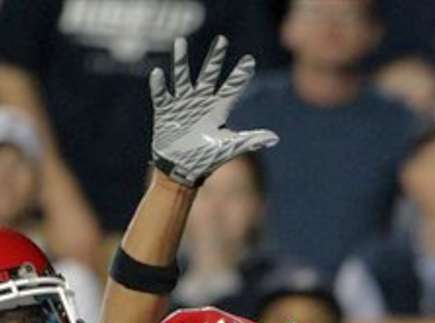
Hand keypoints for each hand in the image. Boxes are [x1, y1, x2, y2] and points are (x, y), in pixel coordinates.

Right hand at [150, 35, 277, 187]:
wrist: (181, 171)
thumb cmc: (206, 159)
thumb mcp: (229, 147)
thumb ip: (251, 140)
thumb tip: (275, 138)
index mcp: (217, 109)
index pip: (232, 87)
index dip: (240, 74)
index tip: (249, 60)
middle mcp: (200, 102)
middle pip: (208, 75)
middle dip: (215, 58)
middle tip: (222, 40)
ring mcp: (182, 104)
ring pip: (182, 77)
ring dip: (181, 61)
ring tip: (180, 43)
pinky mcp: (165, 111)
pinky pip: (162, 95)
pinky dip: (159, 85)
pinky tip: (158, 73)